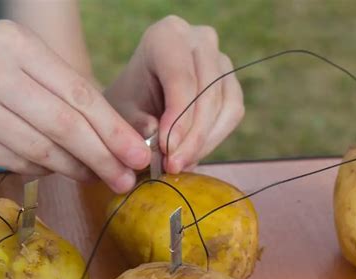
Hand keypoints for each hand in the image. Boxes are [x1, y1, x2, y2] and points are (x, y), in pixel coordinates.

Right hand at [0, 20, 149, 192]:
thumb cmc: (1, 72)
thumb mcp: (33, 66)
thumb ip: (71, 95)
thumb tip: (120, 141)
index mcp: (19, 46)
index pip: (80, 95)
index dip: (114, 131)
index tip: (138, 155)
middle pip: (64, 126)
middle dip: (103, 157)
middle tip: (126, 179)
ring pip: (41, 149)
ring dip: (76, 169)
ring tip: (99, 178)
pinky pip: (16, 162)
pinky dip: (45, 170)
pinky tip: (62, 170)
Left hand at [104, 15, 244, 172]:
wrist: (142, 95)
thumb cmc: (130, 100)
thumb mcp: (122, 111)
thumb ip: (136, 123)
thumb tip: (159, 135)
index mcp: (167, 35)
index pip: (180, 78)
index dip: (177, 118)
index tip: (167, 150)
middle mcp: (200, 40)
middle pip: (207, 93)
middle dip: (192, 136)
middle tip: (174, 165)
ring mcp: (221, 60)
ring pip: (225, 105)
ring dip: (204, 141)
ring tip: (180, 164)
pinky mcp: (231, 83)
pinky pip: (233, 114)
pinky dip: (215, 138)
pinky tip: (193, 154)